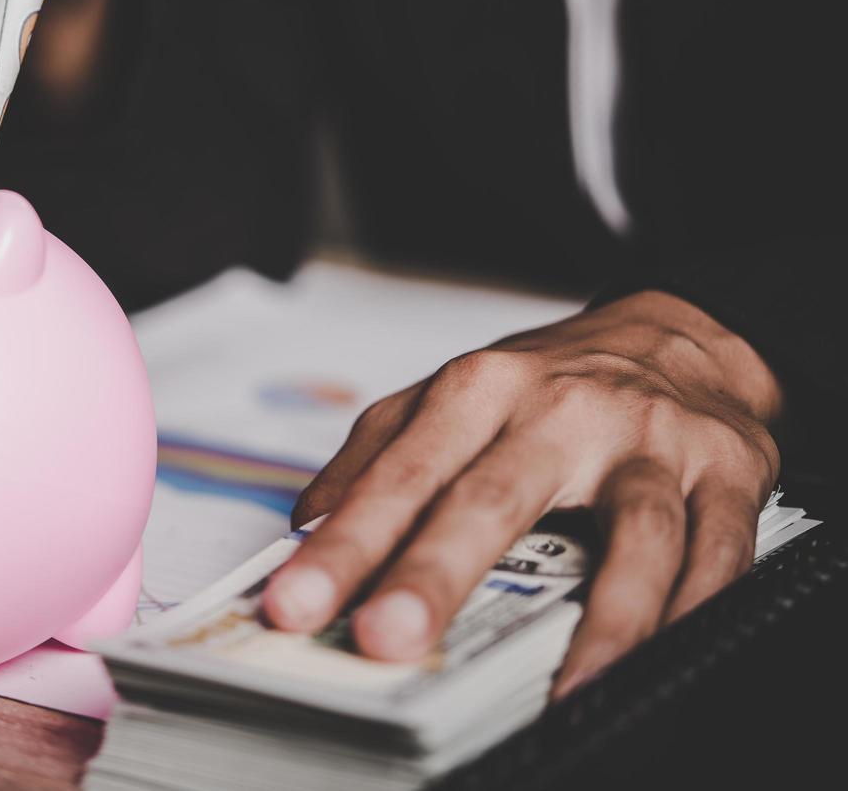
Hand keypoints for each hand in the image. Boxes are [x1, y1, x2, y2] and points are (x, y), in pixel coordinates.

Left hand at [262, 290, 782, 698]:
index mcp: (479, 389)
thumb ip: (376, 454)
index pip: (401, 472)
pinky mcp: (725, 471)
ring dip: (601, 617)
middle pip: (494, 497)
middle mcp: (560, 409)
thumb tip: (308, 522)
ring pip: (629, 532)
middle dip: (435, 573)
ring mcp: (648, 441)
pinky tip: (651, 661)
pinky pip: (714, 552)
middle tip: (386, 639)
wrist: (678, 334)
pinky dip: (689, 612)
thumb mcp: (451, 395)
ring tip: (562, 686)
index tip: (295, 601)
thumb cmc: (550, 381)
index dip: (346, 542)